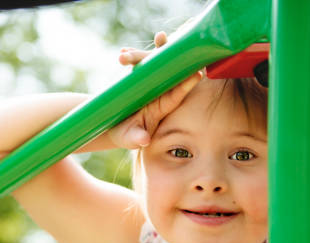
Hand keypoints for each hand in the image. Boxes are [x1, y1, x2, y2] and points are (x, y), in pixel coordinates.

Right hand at [108, 32, 201, 148]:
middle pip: (171, 72)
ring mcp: (148, 83)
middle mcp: (159, 92)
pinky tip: (126, 50)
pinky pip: (138, 63)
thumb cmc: (126, 135)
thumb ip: (137, 139)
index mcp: (163, 106)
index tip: (197, 74)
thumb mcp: (129, 138)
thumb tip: (143, 140)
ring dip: (158, 50)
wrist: (112, 127)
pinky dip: (133, 56)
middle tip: (185, 46)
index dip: (186, 84)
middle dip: (176, 58)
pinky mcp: (136, 78)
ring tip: (161, 36)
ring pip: (156, 63)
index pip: (177, 94)